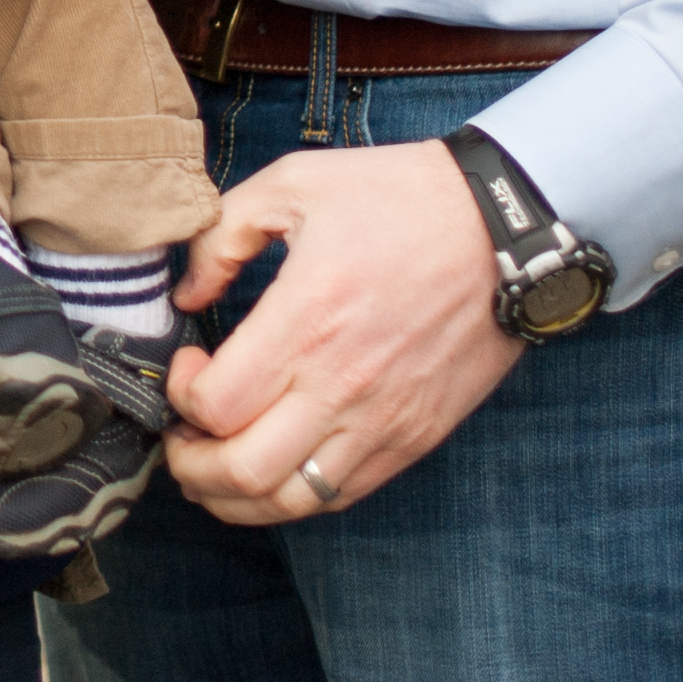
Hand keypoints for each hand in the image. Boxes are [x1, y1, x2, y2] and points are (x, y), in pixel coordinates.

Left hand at [161, 141, 521, 523]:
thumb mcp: (293, 183)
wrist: (503, 230)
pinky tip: (275, 466)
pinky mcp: (415, 437)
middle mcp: (342, 383)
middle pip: (243, 471)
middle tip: (180, 438)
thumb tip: (185, 295)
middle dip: (190, 466)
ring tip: (213, 468)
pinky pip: (342, 494)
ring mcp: (383, 420)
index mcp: (307, 318)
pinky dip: (295, 496)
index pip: (217, 404)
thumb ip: (222, 236)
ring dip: (235, 497)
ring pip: (291, 500)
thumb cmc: (397, 198)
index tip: (187, 366)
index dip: (180, 397)